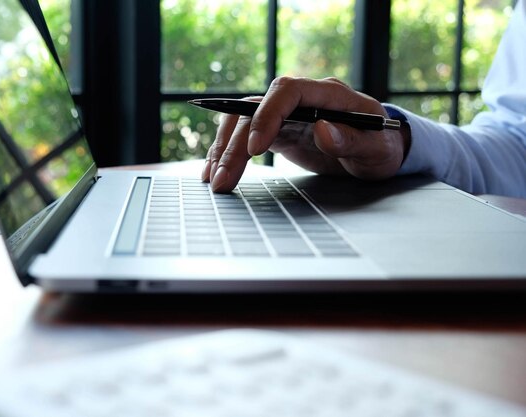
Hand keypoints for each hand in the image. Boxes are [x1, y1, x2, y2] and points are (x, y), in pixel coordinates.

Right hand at [201, 76, 410, 192]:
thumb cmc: (382, 148)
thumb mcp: (377, 149)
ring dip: (224, 149)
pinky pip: (244, 135)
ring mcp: (287, 115)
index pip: (287, 91)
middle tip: (223, 180)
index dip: (267, 115)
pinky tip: (214, 171)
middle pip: (256, 109)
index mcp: (328, 94)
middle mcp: (302, 100)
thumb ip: (354, 140)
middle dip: (235, 145)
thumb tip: (323, 129)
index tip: (256, 149)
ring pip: (243, 121)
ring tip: (214, 181)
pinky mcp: (278, 132)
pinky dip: (227, 152)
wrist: (377, 152)